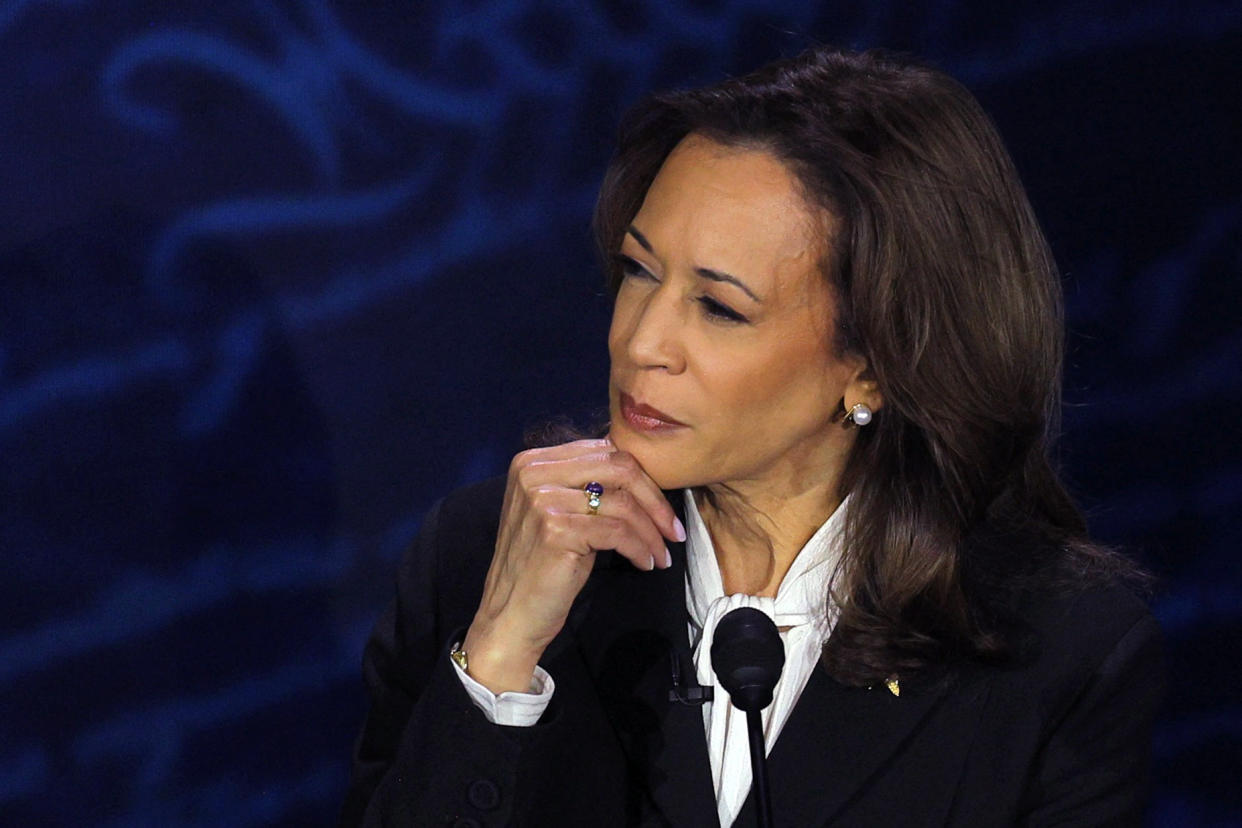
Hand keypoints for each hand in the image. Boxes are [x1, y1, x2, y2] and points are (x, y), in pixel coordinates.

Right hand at [462, 438, 685, 693]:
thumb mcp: (558, 512)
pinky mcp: (555, 529)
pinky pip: (617, 531)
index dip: (643, 478)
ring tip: (661, 554)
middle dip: (655, 500)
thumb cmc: (540, 567)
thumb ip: (584, 484)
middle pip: (619, 468)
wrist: (510, 615)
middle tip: (673, 530)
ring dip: (651, 532)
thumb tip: (641, 475)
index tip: (662, 508)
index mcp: (532, 461)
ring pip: (622, 503)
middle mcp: (533, 473)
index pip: (605, 451)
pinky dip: (640, 548)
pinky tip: (646, 563)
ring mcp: (542, 499)